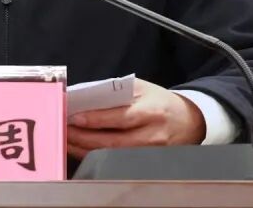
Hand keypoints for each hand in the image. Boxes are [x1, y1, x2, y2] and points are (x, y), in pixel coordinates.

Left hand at [67, 78, 205, 159]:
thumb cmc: (159, 101)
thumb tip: (85, 97)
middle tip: (63, 130)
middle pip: (112, 141)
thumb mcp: (142, 89)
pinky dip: (94, 156)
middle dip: (84, 137)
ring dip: (85, 148)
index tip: (74, 117)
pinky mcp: (144, 163)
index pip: (120, 118)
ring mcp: (149, 153)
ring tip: (66, 139)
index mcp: (151, 111)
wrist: (189, 122)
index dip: (96, 119)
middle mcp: (151, 135)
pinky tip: (80, 149)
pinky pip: (114, 161)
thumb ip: (117, 92)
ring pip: (111, 154)